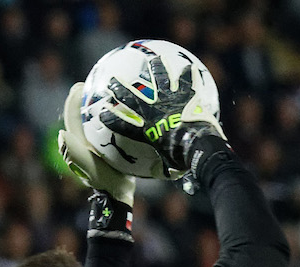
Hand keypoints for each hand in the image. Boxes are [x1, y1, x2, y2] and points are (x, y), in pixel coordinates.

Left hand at [60, 83, 136, 201]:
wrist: (120, 195)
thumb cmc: (105, 181)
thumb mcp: (89, 167)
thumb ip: (75, 153)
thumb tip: (62, 133)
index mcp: (78, 142)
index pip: (72, 115)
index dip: (74, 99)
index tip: (82, 84)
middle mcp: (85, 141)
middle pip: (83, 114)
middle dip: (86, 98)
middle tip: (96, 83)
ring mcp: (97, 145)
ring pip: (95, 120)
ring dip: (99, 106)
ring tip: (110, 93)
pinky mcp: (110, 148)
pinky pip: (109, 128)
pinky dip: (113, 117)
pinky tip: (125, 112)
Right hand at [97, 50, 221, 177]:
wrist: (198, 146)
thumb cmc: (183, 159)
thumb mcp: (170, 167)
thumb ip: (164, 166)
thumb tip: (160, 173)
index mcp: (148, 130)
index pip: (124, 125)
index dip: (111, 120)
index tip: (101, 113)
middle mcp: (155, 111)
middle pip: (133, 97)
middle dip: (120, 88)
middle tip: (111, 80)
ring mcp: (170, 100)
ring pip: (160, 79)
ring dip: (156, 69)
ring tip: (155, 59)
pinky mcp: (186, 96)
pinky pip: (187, 82)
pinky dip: (189, 75)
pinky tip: (190, 66)